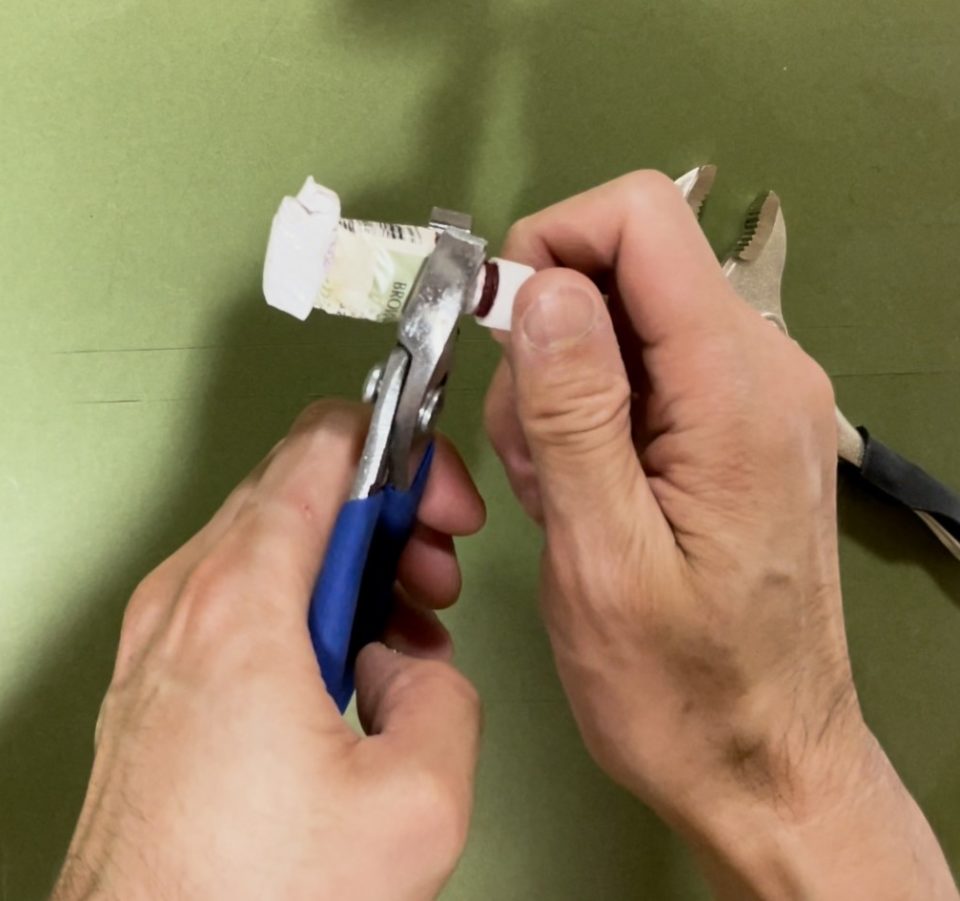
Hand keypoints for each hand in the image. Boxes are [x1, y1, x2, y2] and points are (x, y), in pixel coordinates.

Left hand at [53, 401, 484, 900]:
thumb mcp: (414, 802)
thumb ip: (446, 697)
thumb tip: (419, 670)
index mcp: (241, 602)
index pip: (325, 444)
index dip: (405, 456)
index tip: (442, 504)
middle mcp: (184, 602)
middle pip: (300, 487)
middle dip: (387, 519)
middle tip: (433, 571)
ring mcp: (160, 638)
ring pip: (271, 541)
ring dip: (351, 566)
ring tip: (403, 633)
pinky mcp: (157, 677)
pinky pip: (242, 598)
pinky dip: (306, 606)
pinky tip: (349, 668)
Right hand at [484, 171, 956, 897]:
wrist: (764, 764)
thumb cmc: (680, 687)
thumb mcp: (603, 557)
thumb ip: (574, 414)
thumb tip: (542, 288)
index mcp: (736, 388)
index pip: (642, 219)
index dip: (550, 245)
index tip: (498, 330)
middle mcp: (761, 368)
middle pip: (624, 268)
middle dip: (546, 343)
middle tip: (532, 457)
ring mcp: (752, 397)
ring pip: (619, 323)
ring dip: (560, 393)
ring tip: (560, 496)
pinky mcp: (733, 428)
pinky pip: (640, 374)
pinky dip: (589, 419)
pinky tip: (585, 497)